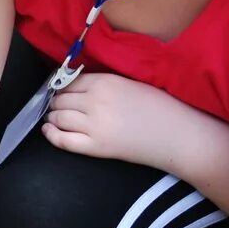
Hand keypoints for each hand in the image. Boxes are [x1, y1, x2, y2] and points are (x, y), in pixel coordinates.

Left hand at [42, 73, 199, 170]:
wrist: (180, 135)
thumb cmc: (162, 108)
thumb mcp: (132, 83)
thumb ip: (105, 83)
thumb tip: (78, 84)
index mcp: (106, 82)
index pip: (70, 81)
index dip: (62, 86)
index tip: (60, 90)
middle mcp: (95, 101)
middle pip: (60, 99)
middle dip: (56, 102)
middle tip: (58, 105)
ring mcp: (94, 125)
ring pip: (57, 117)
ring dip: (53, 116)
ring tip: (55, 117)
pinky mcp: (96, 147)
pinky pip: (63, 140)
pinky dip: (51, 134)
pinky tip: (48, 130)